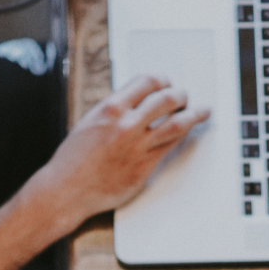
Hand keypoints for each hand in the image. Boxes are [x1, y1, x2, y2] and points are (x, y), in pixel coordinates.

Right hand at [38, 76, 210, 227]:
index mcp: (110, 108)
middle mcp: (126, 124)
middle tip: (185, 96)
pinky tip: (188, 132)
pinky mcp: (145, 167)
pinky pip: (171, 146)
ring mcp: (138, 147)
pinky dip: (182, 136)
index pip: (147, 81)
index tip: (167, 82)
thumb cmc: (74, 159)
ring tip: (202, 111)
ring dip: (194, 114)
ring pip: (177, 124)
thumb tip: (137, 100)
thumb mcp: (90, 122)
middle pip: (167, 99)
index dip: (162, 79)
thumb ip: (115, 110)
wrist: (66, 190)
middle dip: (181, 94)